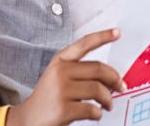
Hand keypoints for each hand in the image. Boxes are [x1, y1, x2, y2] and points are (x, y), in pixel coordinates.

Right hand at [6, 29, 124, 125]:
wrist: (28, 119)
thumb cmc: (49, 98)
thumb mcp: (58, 77)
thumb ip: (80, 72)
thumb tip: (112, 78)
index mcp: (60, 61)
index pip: (84, 44)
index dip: (102, 36)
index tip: (117, 32)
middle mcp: (60, 72)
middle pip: (98, 69)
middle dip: (115, 79)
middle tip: (120, 87)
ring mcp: (61, 90)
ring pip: (98, 90)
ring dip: (108, 99)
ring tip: (108, 105)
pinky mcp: (63, 109)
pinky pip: (92, 109)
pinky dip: (98, 113)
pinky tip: (95, 114)